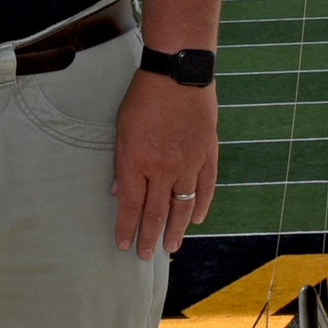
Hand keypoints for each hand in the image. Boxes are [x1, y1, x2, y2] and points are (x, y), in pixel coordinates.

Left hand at [111, 69, 217, 259]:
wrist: (178, 72)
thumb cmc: (144, 96)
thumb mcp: (122, 127)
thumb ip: (122, 163)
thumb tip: (119, 191)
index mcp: (137, 160)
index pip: (131, 205)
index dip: (127, 227)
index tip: (123, 244)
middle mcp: (163, 167)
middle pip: (156, 212)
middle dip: (149, 237)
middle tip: (146, 256)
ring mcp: (188, 162)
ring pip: (183, 206)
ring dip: (176, 229)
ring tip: (171, 246)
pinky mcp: (208, 154)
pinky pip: (206, 187)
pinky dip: (202, 205)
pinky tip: (197, 219)